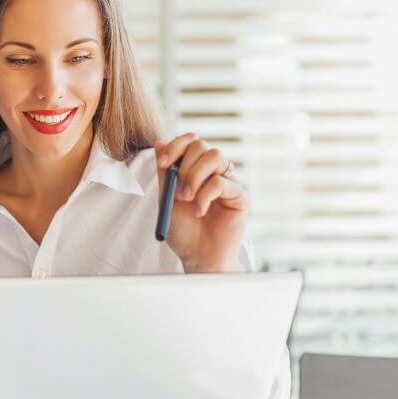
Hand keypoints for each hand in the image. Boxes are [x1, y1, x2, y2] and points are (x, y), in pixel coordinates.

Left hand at [154, 133, 247, 272]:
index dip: (176, 146)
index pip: (190, 141)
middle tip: (177, 191)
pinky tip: (199, 211)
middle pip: (201, 145)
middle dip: (184, 166)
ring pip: (215, 156)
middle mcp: (213, 171)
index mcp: (195, 168)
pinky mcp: (239, 195)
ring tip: (186, 199)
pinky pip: (221, 182)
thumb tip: (158, 142)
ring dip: (194, 177)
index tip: (162, 162)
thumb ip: (164, 173)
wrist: (198, 256)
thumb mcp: (166, 199)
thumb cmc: (184, 231)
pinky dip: (205, 195)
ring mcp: (228, 181)